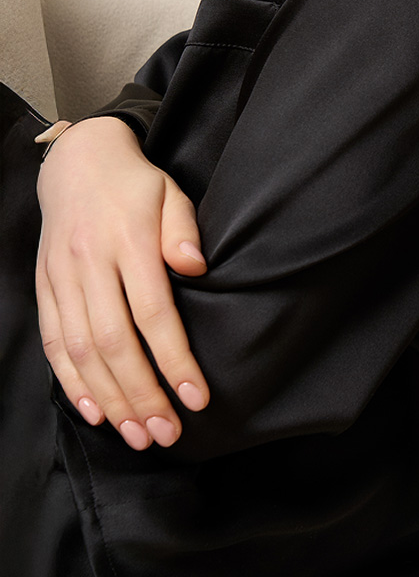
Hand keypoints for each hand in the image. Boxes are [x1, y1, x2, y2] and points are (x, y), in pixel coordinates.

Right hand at [35, 116, 209, 449]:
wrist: (78, 164)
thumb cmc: (136, 186)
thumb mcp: (170, 193)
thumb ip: (183, 230)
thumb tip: (195, 267)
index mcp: (128, 240)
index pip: (153, 312)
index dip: (174, 360)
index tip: (196, 397)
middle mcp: (89, 263)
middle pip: (114, 342)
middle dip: (142, 394)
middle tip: (166, 433)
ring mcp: (61, 278)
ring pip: (82, 351)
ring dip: (109, 399)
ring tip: (138, 434)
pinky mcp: (45, 288)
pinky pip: (54, 342)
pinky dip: (72, 381)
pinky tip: (95, 410)